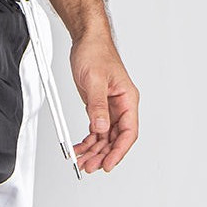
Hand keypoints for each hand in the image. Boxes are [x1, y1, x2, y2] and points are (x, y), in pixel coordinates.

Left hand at [70, 31, 138, 172]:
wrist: (87, 40)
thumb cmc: (96, 52)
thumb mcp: (95, 80)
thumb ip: (97, 105)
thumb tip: (100, 127)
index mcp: (127, 99)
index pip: (128, 132)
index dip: (118, 151)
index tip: (108, 164)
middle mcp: (121, 106)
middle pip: (115, 139)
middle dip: (103, 155)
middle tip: (89, 166)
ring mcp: (109, 109)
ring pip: (104, 138)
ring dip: (94, 151)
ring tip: (82, 162)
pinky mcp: (98, 109)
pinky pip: (95, 131)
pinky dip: (87, 142)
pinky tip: (79, 149)